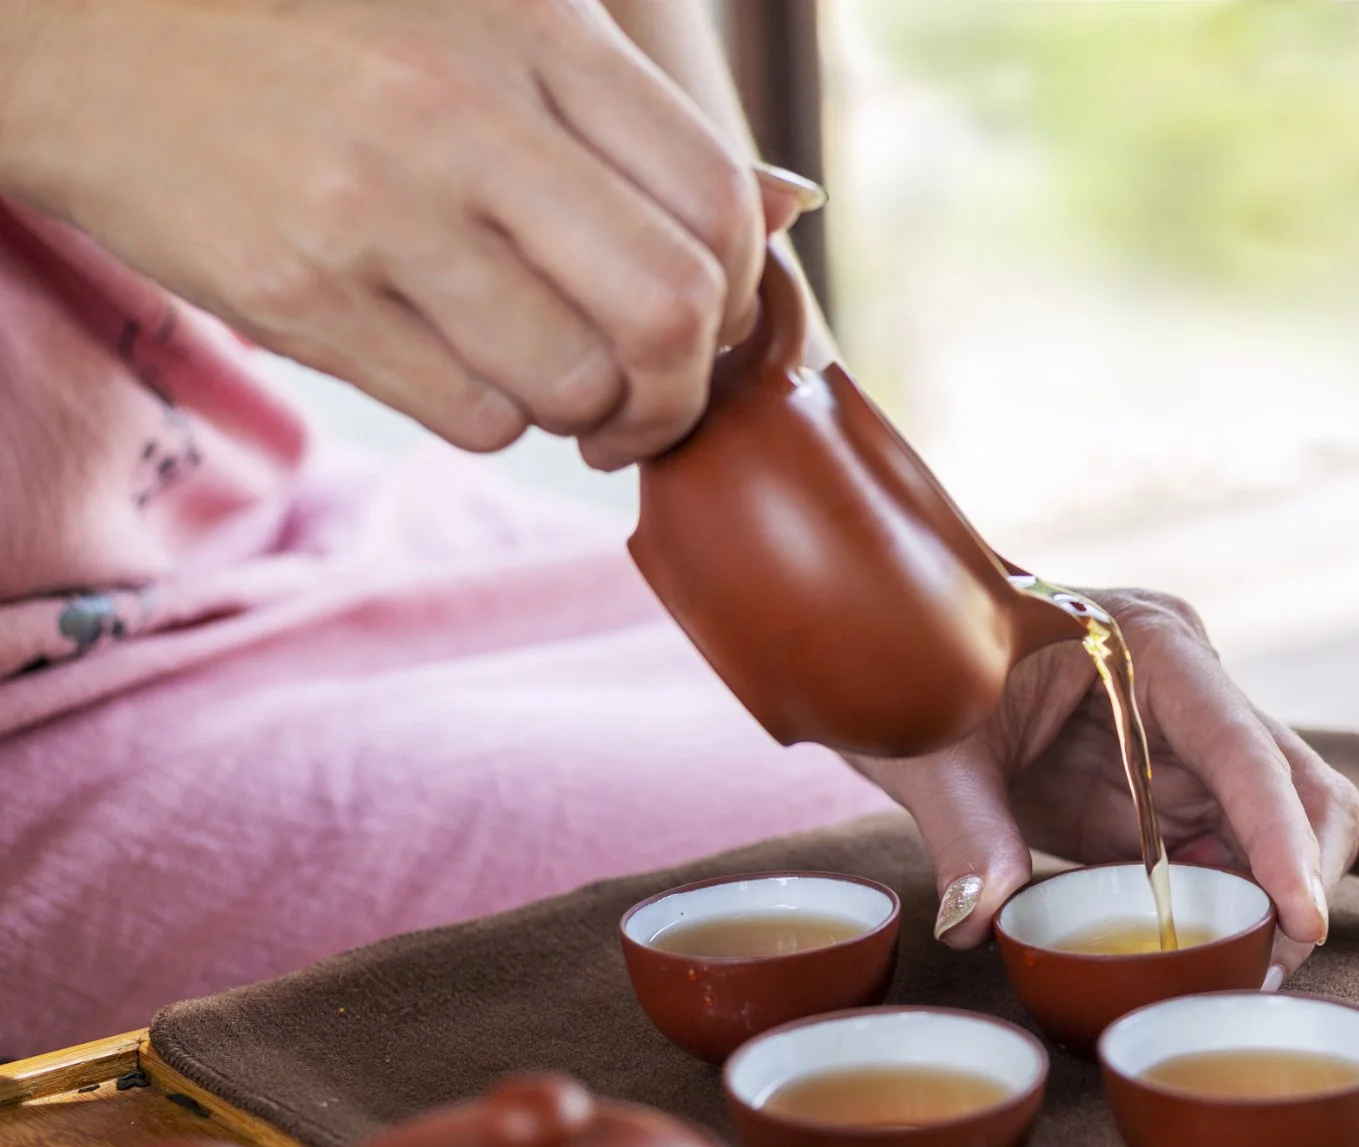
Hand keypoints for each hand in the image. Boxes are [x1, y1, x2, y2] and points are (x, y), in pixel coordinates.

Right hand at [0, 0, 785, 467]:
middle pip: (670, 308)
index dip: (745, 287)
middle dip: (685, 385)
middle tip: (654, 395)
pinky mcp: (305, 296)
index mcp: (529, 30)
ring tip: (556, 381)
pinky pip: (474, 414)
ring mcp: (378, 211)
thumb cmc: (326, 40)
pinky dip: (498, 418)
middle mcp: (459, 115)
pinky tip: (462, 366)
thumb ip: (627, 114)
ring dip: (589, 413)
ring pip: (575, 381)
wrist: (91, 42)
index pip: (715, 194)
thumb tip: (791, 212)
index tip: (714, 316)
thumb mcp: (484, 24)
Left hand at [845, 591, 1358, 983]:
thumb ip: (965, 828)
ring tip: (1239, 975)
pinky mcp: (1171, 794)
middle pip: (1299, 785)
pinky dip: (1230, 908)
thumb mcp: (937, 748)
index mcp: (1153, 648)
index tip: (1302, 919)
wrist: (912, 659)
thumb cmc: (928, 671)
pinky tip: (1202, 953)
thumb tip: (984, 917)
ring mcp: (1191, 745)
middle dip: (1302, 876)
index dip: (1280, 836)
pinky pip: (1229, 858)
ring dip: (1273, 901)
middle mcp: (1196, 690)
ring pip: (1281, 828)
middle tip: (1269, 968)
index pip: (1244, 748)